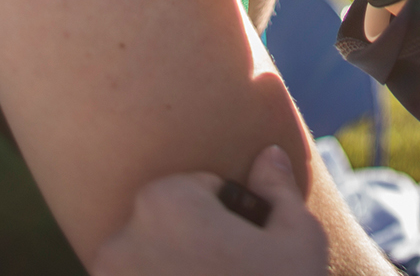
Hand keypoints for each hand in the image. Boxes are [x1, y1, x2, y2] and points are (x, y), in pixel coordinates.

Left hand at [92, 145, 326, 275]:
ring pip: (146, 263)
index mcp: (168, 200)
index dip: (232, 217)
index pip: (200, 188)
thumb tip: (267, 156)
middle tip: (230, 273)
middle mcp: (122, 237)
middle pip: (167, 225)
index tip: (247, 250)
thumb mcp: (298, 239)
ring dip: (172, 272)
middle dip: (195, 245)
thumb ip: (276, 190)